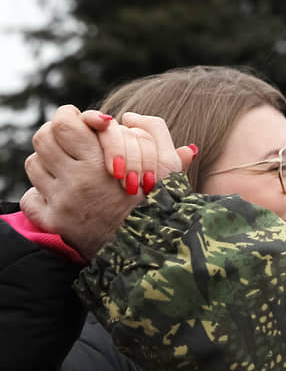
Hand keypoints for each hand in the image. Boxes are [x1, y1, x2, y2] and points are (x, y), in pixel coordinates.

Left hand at [21, 106, 194, 259]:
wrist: (149, 253)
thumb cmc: (160, 207)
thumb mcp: (168, 169)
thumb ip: (155, 133)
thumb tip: (131, 117)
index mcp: (103, 164)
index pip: (64, 123)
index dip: (70, 117)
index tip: (82, 124)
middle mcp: (79, 182)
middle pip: (44, 138)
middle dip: (56, 136)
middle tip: (72, 144)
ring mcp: (63, 203)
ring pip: (34, 164)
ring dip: (50, 164)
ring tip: (71, 171)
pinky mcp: (53, 223)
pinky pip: (30, 197)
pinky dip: (42, 195)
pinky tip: (64, 197)